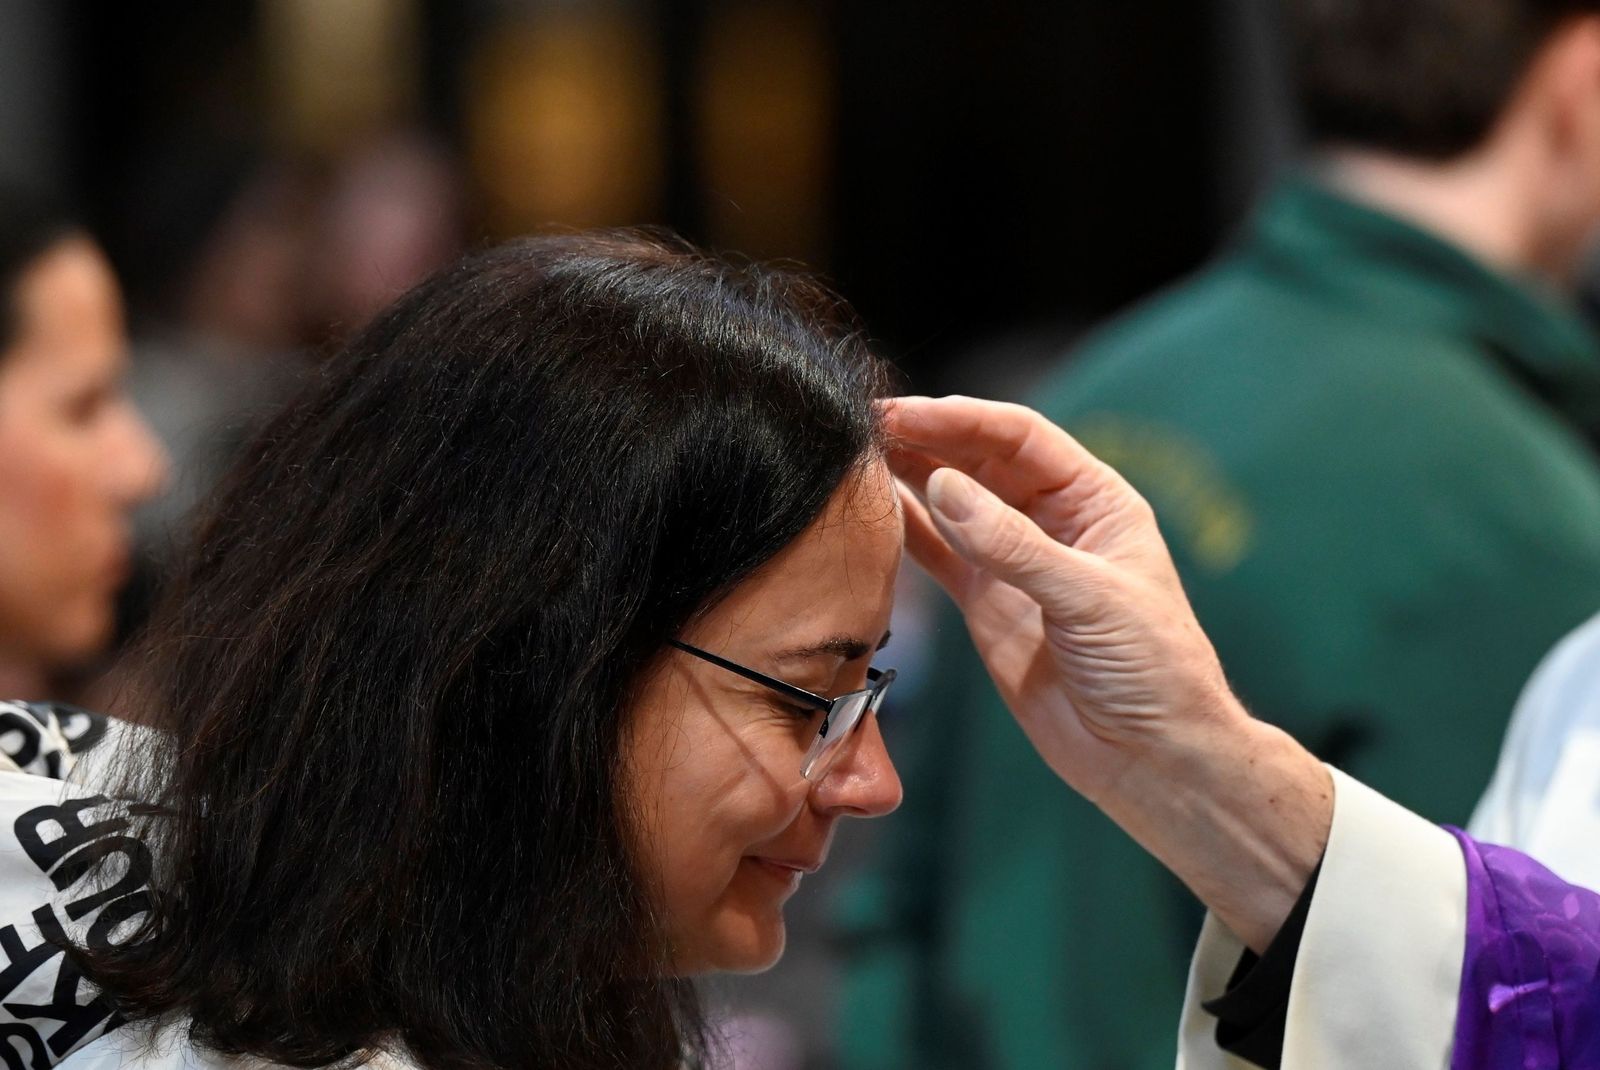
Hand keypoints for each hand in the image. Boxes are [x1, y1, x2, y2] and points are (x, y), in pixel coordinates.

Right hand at [883, 395, 1330, 948]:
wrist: (1152, 760)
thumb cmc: (1154, 671)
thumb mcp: (1089, 599)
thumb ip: (1012, 546)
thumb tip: (940, 487)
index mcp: (1095, 500)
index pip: (1019, 437)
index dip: (960, 420)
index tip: (904, 414)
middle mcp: (1052, 521)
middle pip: (978, 460)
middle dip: (926, 439)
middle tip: (865, 426)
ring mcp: (1015, 563)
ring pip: (952, 502)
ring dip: (908, 477)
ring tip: (855, 456)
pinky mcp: (987, 605)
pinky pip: (938, 555)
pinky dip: (905, 532)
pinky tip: (871, 510)